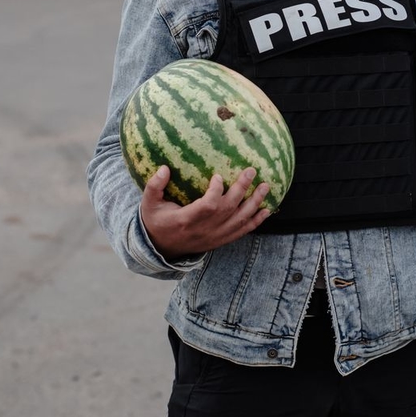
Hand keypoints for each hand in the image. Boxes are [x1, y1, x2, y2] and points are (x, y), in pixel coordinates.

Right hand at [140, 165, 271, 260]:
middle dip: (242, 189)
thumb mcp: (149, 204)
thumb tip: (164, 168)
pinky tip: (266, 210)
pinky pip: (241, 232)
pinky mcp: (220, 241)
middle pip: (228, 210)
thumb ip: (154, 186)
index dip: (216, 191)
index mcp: (186, 220)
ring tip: (265, 186)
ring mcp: (213, 237)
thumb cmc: (156, 221)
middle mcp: (203, 230)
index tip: (218, 175)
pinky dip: (255, 222)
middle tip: (251, 171)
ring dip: (254, 203)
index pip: (207, 206)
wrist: (160, 248)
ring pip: (238, 221)